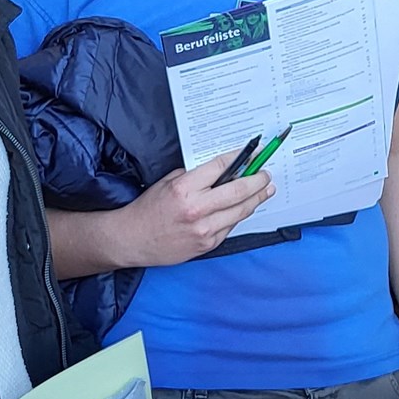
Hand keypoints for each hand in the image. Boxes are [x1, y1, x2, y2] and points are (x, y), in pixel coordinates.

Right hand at [120, 152, 274, 266]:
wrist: (132, 240)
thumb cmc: (148, 209)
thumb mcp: (168, 182)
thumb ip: (195, 176)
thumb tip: (223, 170)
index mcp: (185, 189)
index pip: (221, 167)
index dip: (241, 158)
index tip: (254, 153)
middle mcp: (197, 209)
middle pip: (239, 191)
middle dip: (258, 180)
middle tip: (266, 174)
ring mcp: (204, 230)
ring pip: (241, 211)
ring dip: (256, 199)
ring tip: (266, 190)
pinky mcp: (207, 244)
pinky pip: (231, 227)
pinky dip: (239, 215)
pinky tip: (244, 207)